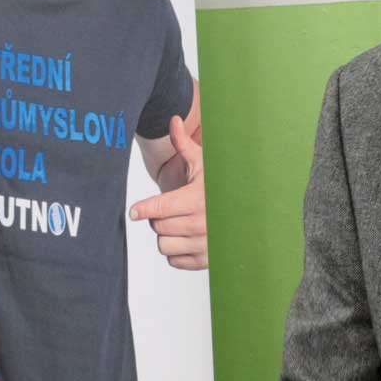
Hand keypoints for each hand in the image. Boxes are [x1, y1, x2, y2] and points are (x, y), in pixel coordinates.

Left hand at [130, 115, 206, 269]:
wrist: (247, 209)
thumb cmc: (221, 185)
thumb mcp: (202, 163)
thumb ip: (182, 144)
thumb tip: (172, 119)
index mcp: (197, 199)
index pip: (160, 208)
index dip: (143, 209)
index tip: (134, 211)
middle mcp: (201, 223)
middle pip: (158, 226)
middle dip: (157, 217)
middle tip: (169, 208)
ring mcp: (204, 244)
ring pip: (163, 245)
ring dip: (165, 235)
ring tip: (177, 222)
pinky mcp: (205, 260)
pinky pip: (174, 260)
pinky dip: (175, 251)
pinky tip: (184, 236)